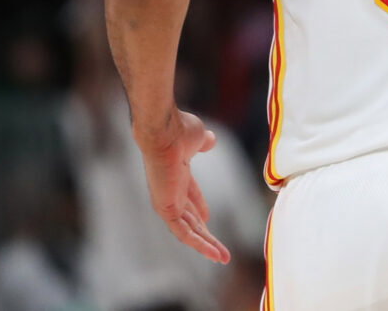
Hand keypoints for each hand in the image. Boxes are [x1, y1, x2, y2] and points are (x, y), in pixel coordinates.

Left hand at [137, 110, 231, 263]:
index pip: (189, 195)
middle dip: (206, 233)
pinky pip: (183, 233)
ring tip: (222, 257)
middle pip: (190, 218)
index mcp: (178, 174)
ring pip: (188, 230)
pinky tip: (212, 253)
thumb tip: (210, 139)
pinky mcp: (166, 209)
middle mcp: (171, 190)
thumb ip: (204, 141)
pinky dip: (198, 243)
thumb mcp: (197, 137)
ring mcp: (168, 201)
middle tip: (219, 249)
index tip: (208, 217)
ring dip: (206, 245)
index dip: (199, 206)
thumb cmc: (179, 130)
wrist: (164, 131)